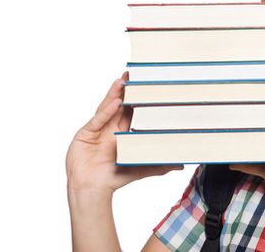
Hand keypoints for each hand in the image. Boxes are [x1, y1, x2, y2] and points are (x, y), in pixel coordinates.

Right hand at [66, 73, 181, 193]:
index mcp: (120, 135)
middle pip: (118, 106)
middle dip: (125, 91)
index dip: (137, 101)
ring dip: (114, 94)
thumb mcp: (139, 169)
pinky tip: (115, 102)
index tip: (145, 88)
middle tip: (133, 76)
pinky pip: (98, 120)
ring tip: (123, 81)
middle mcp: (107, 130)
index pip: (130, 114)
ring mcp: (96, 130)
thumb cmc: (111, 179)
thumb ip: (158, 165)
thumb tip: (179, 164)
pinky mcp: (85, 134)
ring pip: (106, 108)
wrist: (91, 189)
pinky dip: (106, 111)